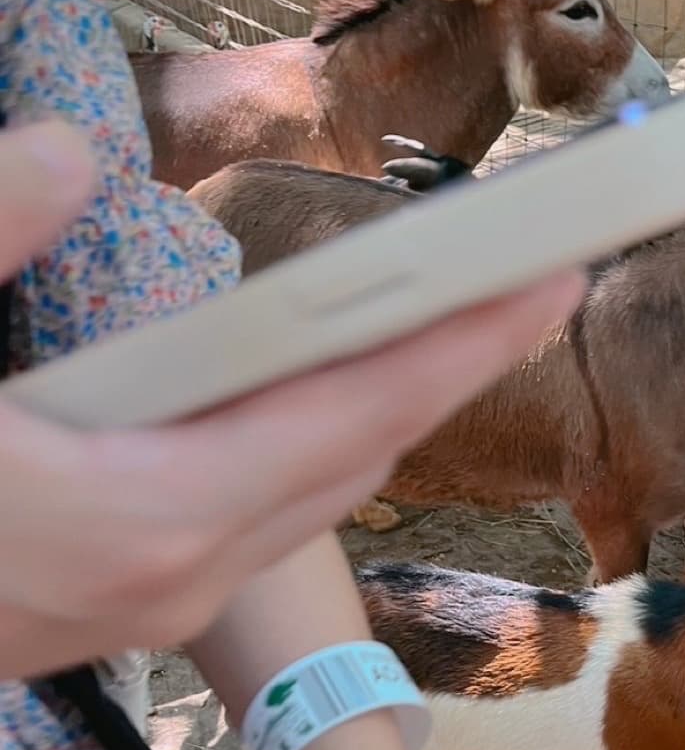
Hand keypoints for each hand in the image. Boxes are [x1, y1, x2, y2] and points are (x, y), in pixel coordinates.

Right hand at [0, 121, 581, 678]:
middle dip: (450, 358)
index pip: (347, 408)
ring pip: (317, 485)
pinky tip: (321, 385)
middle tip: (532, 269)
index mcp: (144, 517)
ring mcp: (165, 599)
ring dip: (388, 398)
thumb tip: (68, 150)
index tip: (551, 273)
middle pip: (357, 449)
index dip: (459, 337)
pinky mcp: (138, 599)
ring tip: (452, 311)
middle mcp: (182, 572)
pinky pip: (267, 506)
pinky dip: (316, 435)